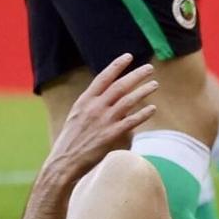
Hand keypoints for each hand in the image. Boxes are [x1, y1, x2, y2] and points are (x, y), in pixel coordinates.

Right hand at [42, 54, 157, 186]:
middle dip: (136, 75)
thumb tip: (104, 98)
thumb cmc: (70, 141)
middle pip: (119, 86)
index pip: (103, 78)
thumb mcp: (76, 116)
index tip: (128, 56)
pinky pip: (130, 121)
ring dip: (143, 91)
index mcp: (84, 101)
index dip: (117, 66)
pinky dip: (142, 114)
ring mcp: (103, 121)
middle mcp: (94, 107)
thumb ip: (90, 106)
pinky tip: (152, 109)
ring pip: (127, 101)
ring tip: (154, 85)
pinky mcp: (110, 135)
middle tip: (149, 68)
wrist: (64, 162)